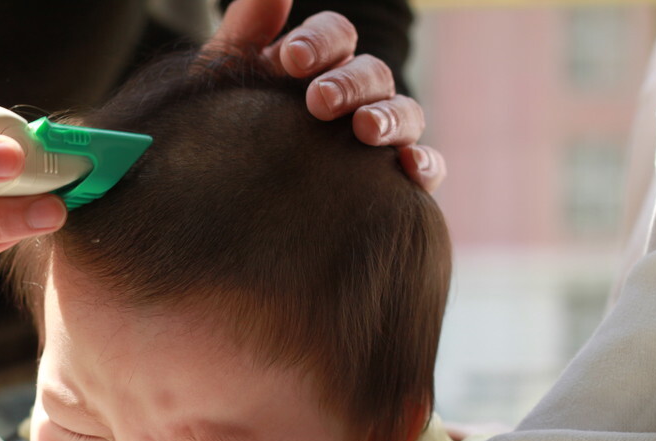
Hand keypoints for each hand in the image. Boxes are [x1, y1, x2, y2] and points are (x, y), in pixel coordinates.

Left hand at [211, 0, 445, 192]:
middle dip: (349, 83)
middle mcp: (357, 94)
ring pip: (405, 113)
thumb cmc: (228, 130)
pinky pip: (426, 165)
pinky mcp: (394, 178)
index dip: (320, 41)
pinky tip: (410, 168)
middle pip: (372, 72)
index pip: (336, 36)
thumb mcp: (228, 80)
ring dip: (389, 117)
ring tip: (364, 129)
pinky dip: (425, 163)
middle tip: (319, 101)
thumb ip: (247, 29)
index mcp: (320, 64)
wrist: (228, 196)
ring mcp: (380, 134)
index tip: (291, 59)